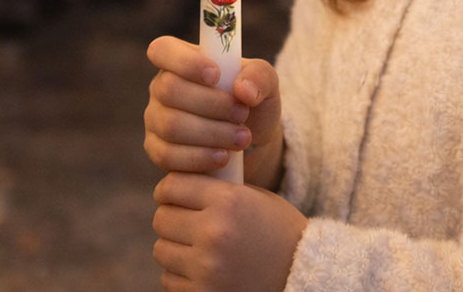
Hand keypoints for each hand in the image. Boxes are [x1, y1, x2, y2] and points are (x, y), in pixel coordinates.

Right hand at [144, 36, 281, 177]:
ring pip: (171, 126)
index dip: (184, 62)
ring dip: (211, 133)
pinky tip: (223, 157)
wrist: (253, 141)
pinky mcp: (158, 151)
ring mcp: (156, 119)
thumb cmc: (253, 101)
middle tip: (242, 113)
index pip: (163, 50)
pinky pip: (167, 156)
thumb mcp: (265, 82)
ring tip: (242, 138)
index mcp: (181, 59)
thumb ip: (259, 76)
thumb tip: (242, 89)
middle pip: (169, 90)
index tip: (216, 75)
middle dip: (211, 104)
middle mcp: (162, 87)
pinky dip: (199, 157)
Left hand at [152, 173, 306, 291]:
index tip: (172, 193)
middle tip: (184, 219)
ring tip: (195, 244)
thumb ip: (217, 189)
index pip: (172, 187)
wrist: (300, 271)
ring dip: (174, 245)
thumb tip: (178, 183)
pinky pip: (169, 278)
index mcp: (229, 201)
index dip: (169, 188)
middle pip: (162, 218)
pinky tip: (200, 266)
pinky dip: (179, 272)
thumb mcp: (253, 197)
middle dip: (171, 217)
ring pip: (161, 249)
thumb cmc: (277, 228)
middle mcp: (214, 232)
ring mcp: (206, 267)